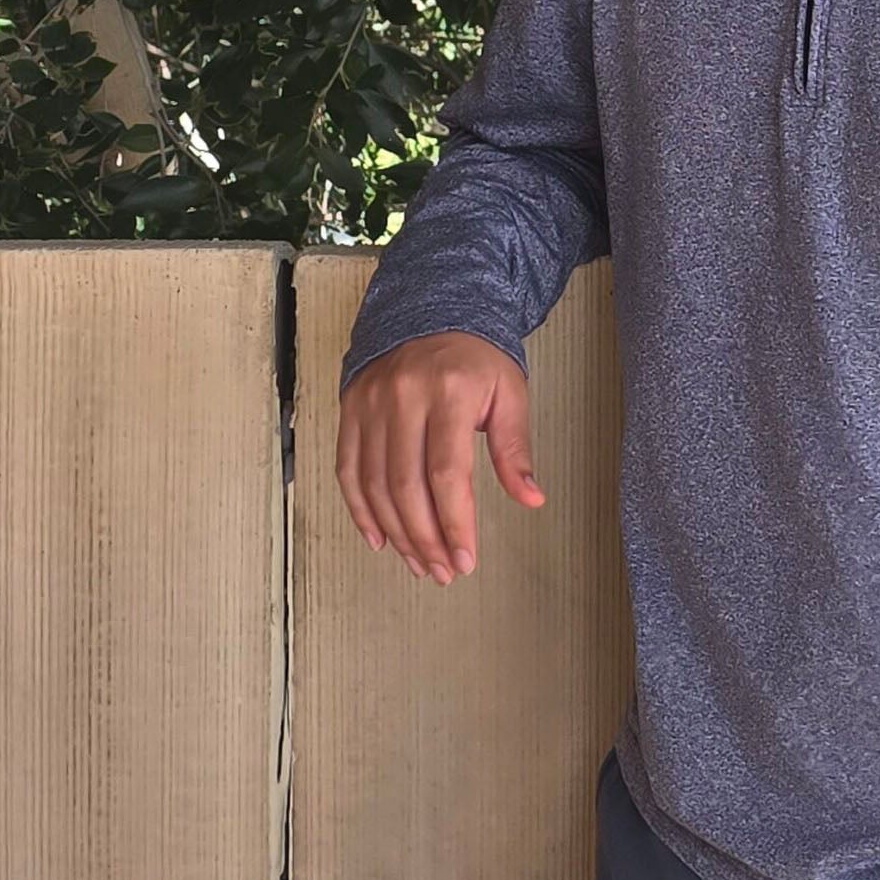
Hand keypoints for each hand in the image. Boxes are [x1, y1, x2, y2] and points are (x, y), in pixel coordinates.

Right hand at [334, 332, 545, 583]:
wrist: (430, 308)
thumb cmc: (474, 357)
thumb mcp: (509, 393)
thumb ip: (514, 449)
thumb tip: (531, 498)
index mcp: (448, 391)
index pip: (446, 473)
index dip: (455, 524)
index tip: (466, 558)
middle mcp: (402, 396)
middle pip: (406, 486)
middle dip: (425, 539)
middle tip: (444, 571)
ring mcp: (370, 403)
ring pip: (374, 484)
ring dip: (396, 533)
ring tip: (419, 563)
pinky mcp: (350, 409)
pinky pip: (348, 469)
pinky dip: (360, 510)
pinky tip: (379, 538)